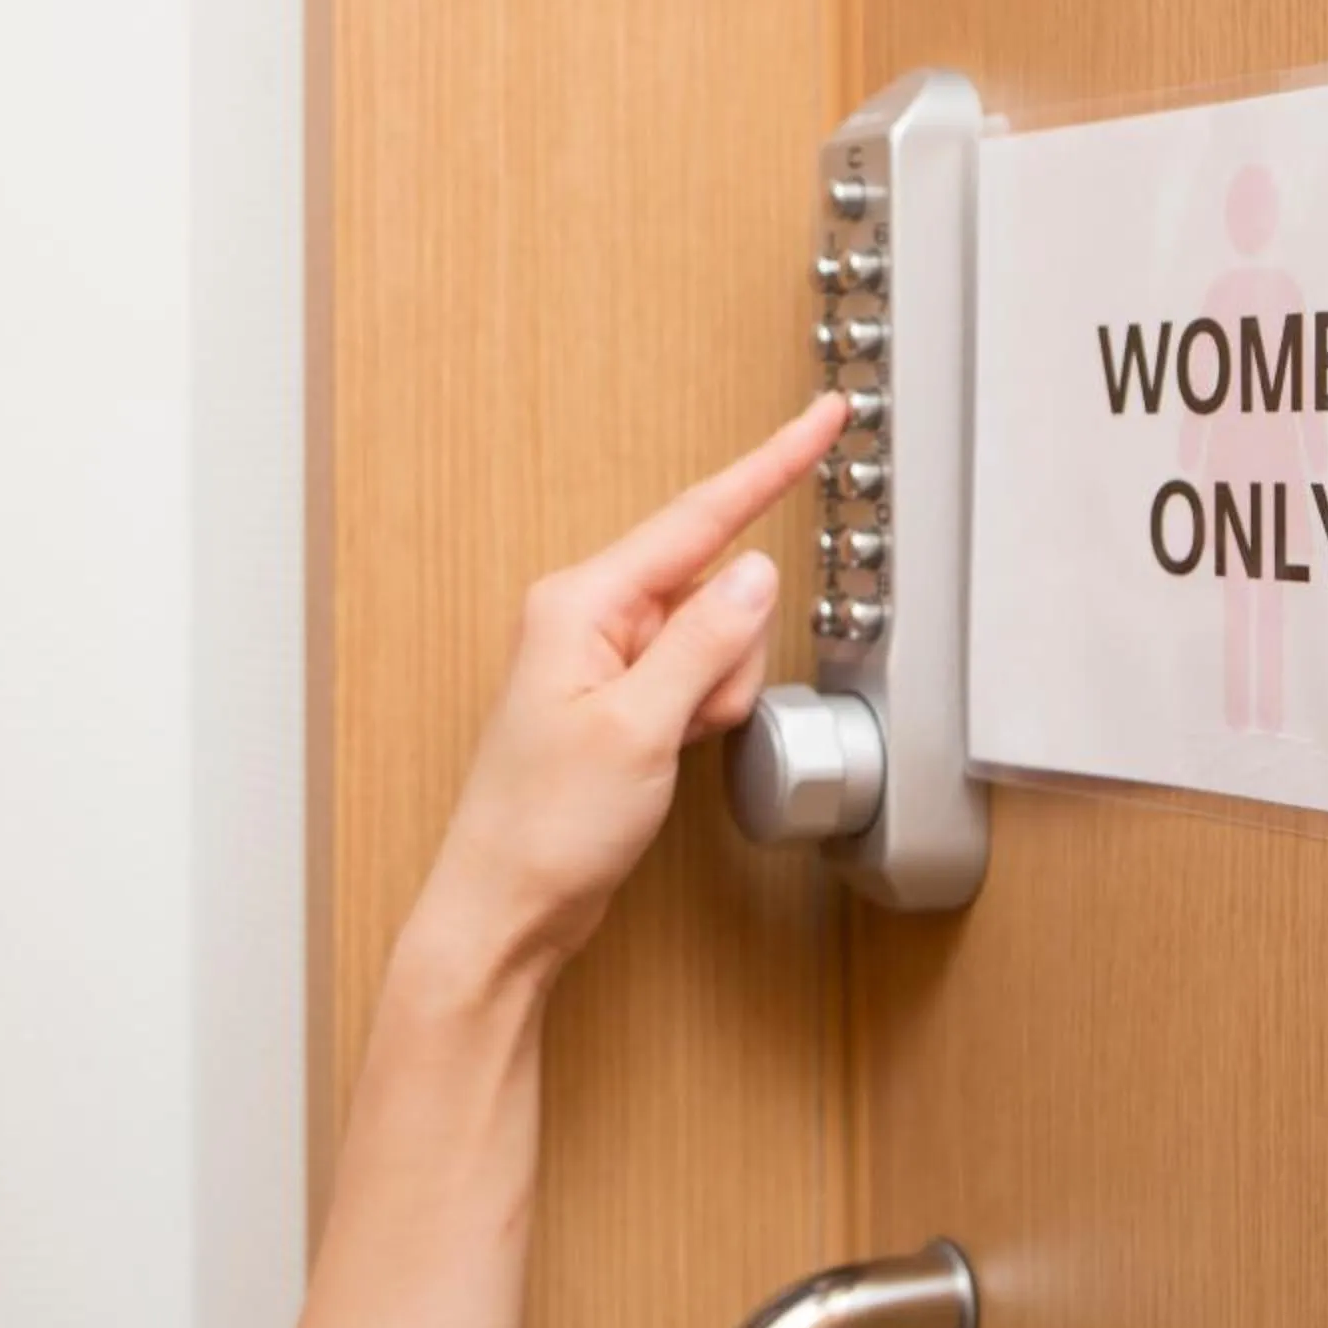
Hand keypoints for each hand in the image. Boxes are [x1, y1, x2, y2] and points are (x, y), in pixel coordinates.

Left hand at [420, 391, 854, 978]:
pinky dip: (703, 714)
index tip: (820, 419)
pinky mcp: (621, 698)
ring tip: (666, 747)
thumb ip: (705, 642)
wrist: (508, 908)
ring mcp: (605, 658)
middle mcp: (588, 616)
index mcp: (579, 602)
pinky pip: (697, 680)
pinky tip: (668, 755)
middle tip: (690, 720)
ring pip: (716, 641)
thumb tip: (754, 572)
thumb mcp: (641, 728)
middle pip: (715, 589)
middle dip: (732, 656)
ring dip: (717, 694)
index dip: (769, 467)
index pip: (697, 518)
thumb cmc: (544, 827)